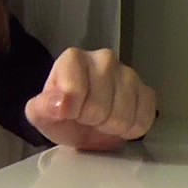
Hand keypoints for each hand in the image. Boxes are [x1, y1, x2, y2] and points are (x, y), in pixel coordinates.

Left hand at [25, 48, 155, 150]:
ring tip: (100, 119)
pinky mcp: (146, 91)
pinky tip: (118, 121)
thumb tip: (58, 105)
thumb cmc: (61, 113)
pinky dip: (129, 129)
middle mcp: (104, 59)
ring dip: (109, 126)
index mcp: (73, 59)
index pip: (74, 92)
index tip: (67, 112)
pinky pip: (143, 119)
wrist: (81, 120)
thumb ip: (42, 108)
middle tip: (84, 117)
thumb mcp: (41, 114)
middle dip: (90, 120)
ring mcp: (128, 73)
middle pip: (99, 107)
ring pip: (123, 116)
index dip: (71, 112)